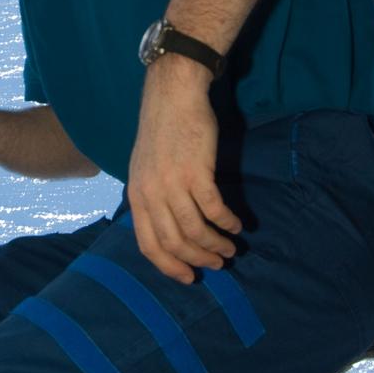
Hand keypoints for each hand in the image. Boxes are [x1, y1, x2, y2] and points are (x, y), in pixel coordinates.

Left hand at [127, 57, 241, 282]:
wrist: (173, 96)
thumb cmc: (162, 131)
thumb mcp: (144, 168)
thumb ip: (152, 198)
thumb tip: (166, 229)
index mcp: (136, 195)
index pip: (147, 244)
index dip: (169, 266)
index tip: (189, 276)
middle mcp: (151, 193)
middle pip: (174, 242)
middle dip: (198, 259)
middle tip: (217, 263)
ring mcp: (173, 183)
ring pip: (195, 230)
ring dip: (216, 244)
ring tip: (231, 248)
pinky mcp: (197, 172)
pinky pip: (214, 208)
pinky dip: (227, 221)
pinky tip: (237, 224)